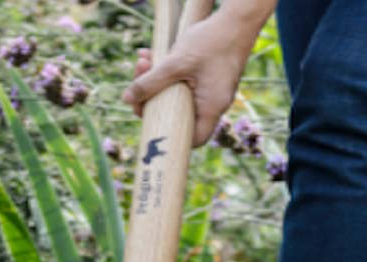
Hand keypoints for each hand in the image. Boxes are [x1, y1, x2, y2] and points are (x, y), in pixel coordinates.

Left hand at [122, 6, 266, 146]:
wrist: (238, 18)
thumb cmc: (213, 40)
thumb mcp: (176, 62)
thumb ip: (151, 82)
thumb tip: (127, 99)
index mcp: (212, 107)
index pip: (194, 139)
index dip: (171, 136)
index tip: (149, 120)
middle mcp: (215, 103)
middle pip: (179, 114)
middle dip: (154, 98)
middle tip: (138, 81)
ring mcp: (213, 90)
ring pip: (178, 95)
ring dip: (157, 81)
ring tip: (143, 61)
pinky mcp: (210, 77)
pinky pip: (184, 82)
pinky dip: (168, 72)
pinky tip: (151, 56)